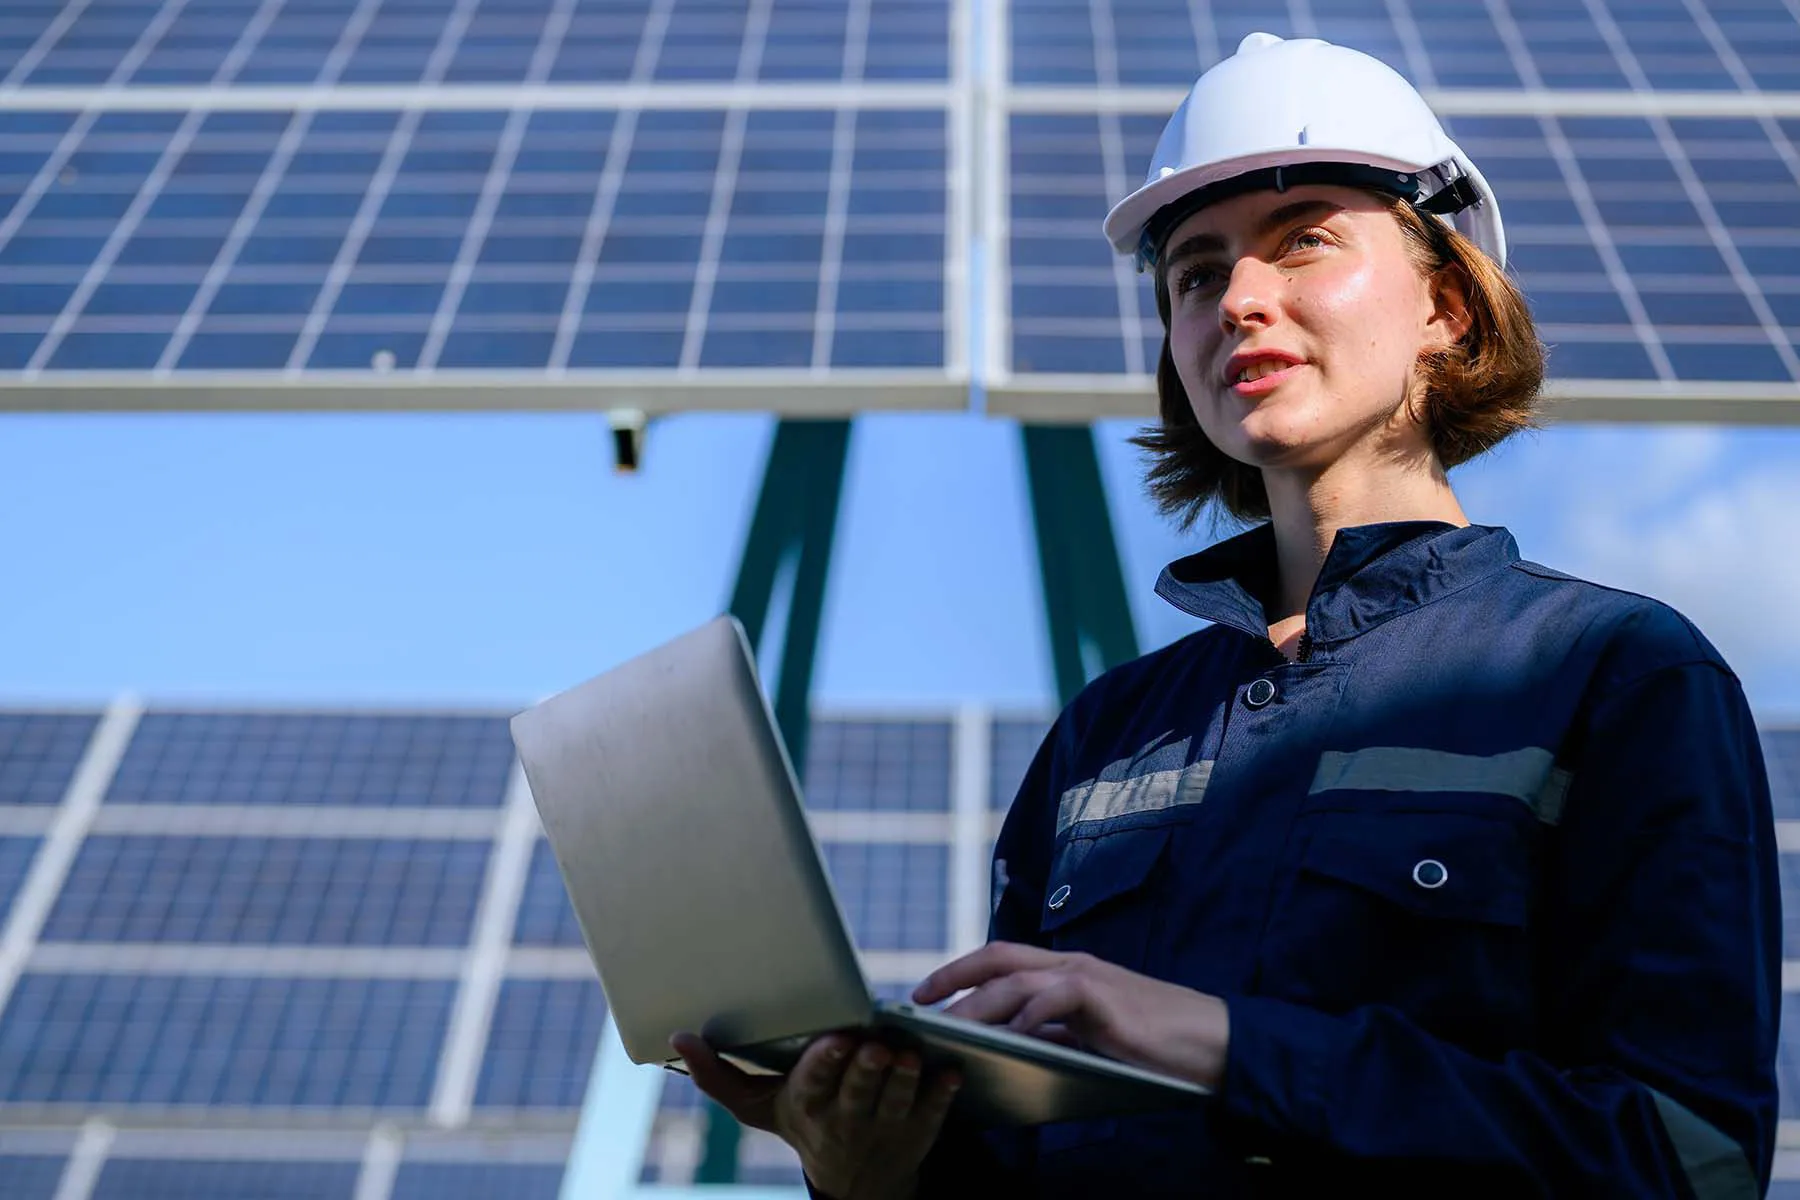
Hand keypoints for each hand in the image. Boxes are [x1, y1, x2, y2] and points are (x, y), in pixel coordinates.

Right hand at [671, 1031, 959, 1199]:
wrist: (851, 1180)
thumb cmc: (801, 1120)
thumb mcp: (756, 1105)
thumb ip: (717, 1075)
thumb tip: (678, 1038)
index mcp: (805, 1106)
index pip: (813, 1083)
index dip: (824, 1063)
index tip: (834, 1039)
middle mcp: (843, 1121)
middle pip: (856, 1093)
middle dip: (866, 1070)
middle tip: (878, 1045)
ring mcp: (883, 1130)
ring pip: (896, 1103)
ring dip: (905, 1080)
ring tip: (909, 1054)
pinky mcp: (917, 1135)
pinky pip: (934, 1115)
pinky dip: (942, 1095)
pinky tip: (950, 1072)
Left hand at [912, 942, 1230, 1088]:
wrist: (1213, 1043)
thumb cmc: (1153, 1043)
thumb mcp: (1091, 1036)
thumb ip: (1053, 1032)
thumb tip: (1008, 1045)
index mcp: (1066, 970)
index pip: (1001, 960)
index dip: (959, 972)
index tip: (924, 993)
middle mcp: (1071, 964)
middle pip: (998, 957)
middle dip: (953, 977)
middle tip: (918, 1001)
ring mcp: (1088, 978)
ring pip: (1017, 979)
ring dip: (978, 1002)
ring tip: (948, 1026)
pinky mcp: (1106, 999)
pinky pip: (1057, 997)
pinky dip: (1030, 1014)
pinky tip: (1011, 1035)